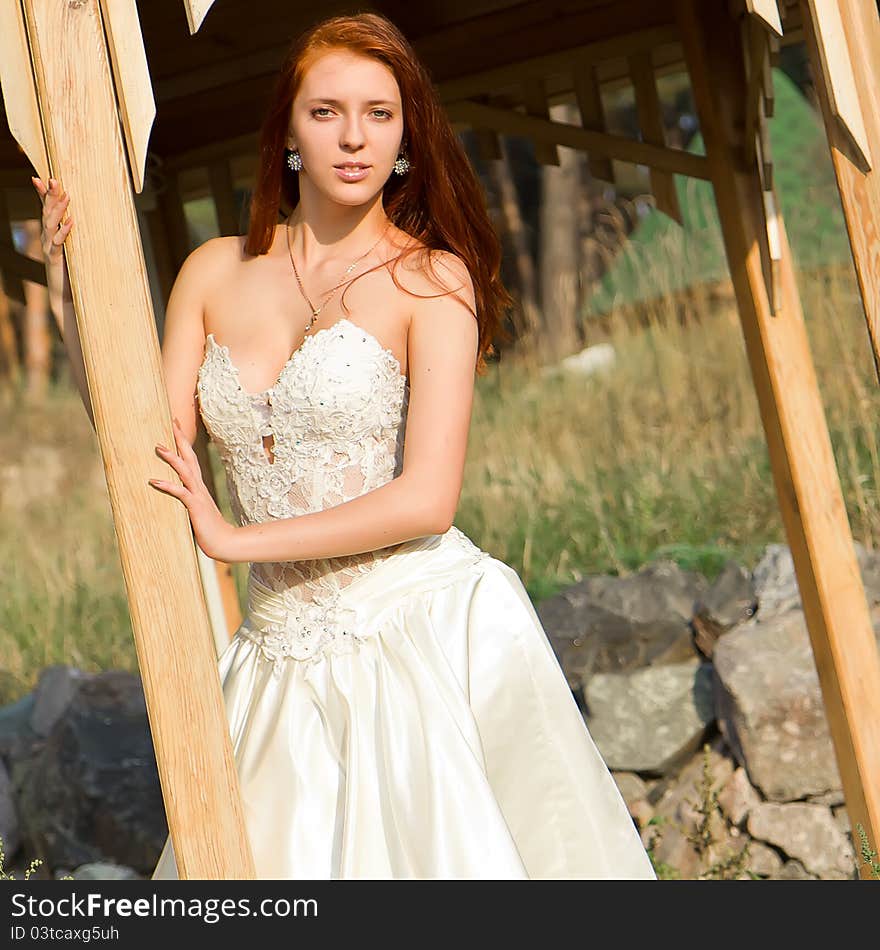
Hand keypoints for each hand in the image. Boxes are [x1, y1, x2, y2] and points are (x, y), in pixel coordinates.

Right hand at [31, 176, 72, 301]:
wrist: (65, 296)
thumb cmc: (70, 272)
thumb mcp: (71, 249)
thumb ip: (71, 236)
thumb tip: (79, 220)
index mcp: (50, 234)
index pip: (45, 210)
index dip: (43, 194)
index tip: (42, 178)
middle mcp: (47, 239)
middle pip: (47, 213)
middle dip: (50, 196)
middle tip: (55, 179)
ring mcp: (49, 248)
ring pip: (51, 225)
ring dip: (58, 210)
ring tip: (67, 196)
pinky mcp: (56, 259)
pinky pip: (59, 243)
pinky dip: (65, 232)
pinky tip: (72, 222)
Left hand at [149, 417, 236, 560]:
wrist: (224, 542)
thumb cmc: (210, 529)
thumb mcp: (197, 511)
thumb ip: (189, 501)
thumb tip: (178, 497)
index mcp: (199, 486)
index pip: (191, 458)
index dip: (183, 442)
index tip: (175, 425)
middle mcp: (199, 486)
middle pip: (190, 456)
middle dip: (180, 438)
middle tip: (172, 421)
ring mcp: (198, 495)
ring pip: (185, 470)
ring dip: (172, 457)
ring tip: (158, 446)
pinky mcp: (195, 507)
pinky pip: (180, 493)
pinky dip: (167, 485)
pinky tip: (153, 480)